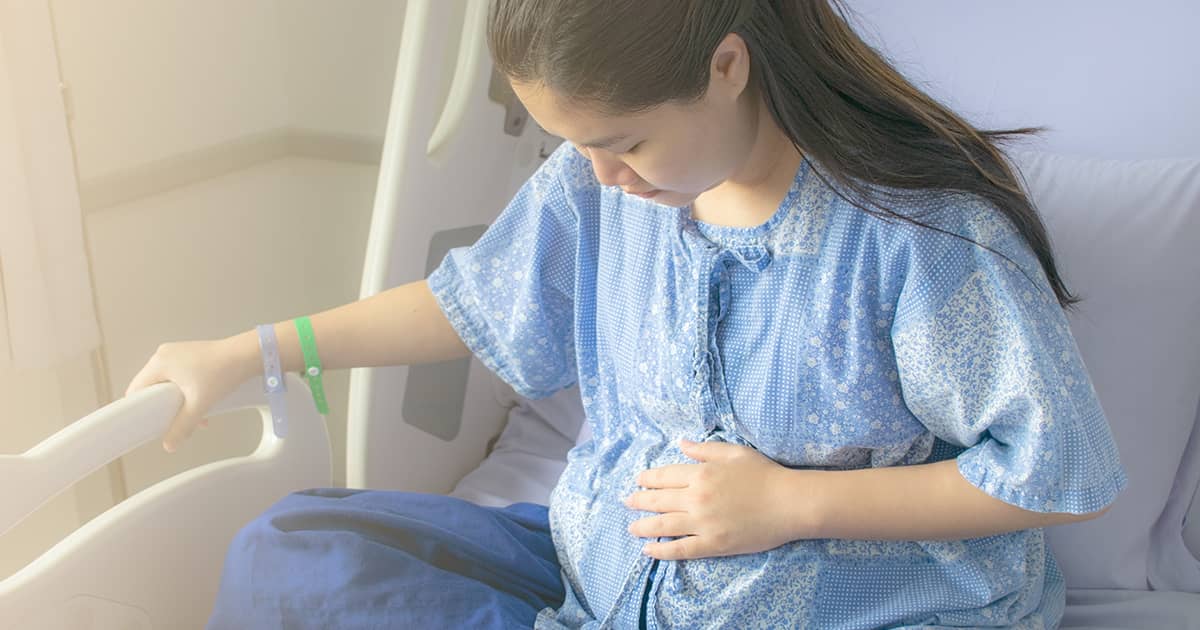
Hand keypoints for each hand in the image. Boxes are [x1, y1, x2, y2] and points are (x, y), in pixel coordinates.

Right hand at [124, 337, 253, 452]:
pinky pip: (178, 377)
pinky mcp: (189, 355)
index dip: (140, 409)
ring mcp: (177, 353)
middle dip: (163, 408)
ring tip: (194, 416)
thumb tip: (169, 445)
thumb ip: (182, 427)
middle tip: (174, 422)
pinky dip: (186, 392)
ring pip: (167, 384)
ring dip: (178, 402)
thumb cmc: (223, 372)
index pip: (136, 390)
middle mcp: (164, 355)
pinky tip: (201, 405)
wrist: (248, 355)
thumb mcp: (199, 404)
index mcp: (159, 363)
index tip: (148, 423)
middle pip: (151, 388)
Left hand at [624, 438, 816, 560]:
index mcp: (700, 473)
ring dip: (643, 526)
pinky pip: (681, 549)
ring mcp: (703, 523)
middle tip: (626, 502)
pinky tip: (649, 551)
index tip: (638, 481)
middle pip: (658, 500)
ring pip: (663, 526)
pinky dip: (662, 551)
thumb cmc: (764, 474)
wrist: (789, 503)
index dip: (648, 479)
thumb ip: (703, 449)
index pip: (664, 476)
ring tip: (632, 528)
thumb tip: (680, 444)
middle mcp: (696, 498)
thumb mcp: (733, 452)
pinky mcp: (713, 544)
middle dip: (638, 501)